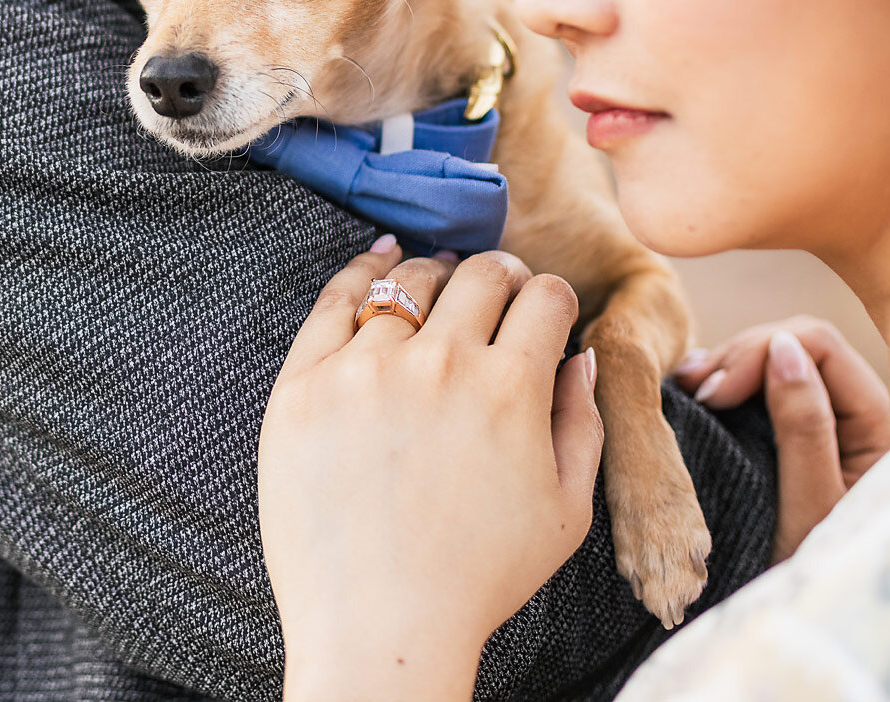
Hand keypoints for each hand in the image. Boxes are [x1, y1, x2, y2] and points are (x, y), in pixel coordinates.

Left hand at [258, 240, 602, 701]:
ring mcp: (365, 368)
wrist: (379, 624)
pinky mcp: (305, 383)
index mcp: (512, 388)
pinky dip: (363, 271)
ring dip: (435, 277)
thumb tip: (581, 356)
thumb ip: (585, 423)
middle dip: (501, 276)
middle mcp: (440, 363)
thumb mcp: (568, 511)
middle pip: (481, 274)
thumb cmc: (479, 579)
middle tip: (496, 293)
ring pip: (410, 280)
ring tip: (438, 287)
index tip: (542, 311)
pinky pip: (335, 299)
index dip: (551, 299)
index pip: (545, 297)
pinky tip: (378, 264)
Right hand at [671, 317, 889, 563]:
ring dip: (732, 369)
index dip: (761, 352)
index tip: (714, 392)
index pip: (820, 346)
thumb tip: (783, 346)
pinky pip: (767, 388)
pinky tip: (700, 395)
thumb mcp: (810, 504)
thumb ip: (804, 425)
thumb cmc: (816, 570)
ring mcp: (830, 423)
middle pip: (799, 346)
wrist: (811, 618)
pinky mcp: (801, 436)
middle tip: (694, 391)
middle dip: (742, 357)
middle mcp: (858, 414)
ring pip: (779, 361)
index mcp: (878, 424)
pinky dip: (732, 385)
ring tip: (689, 390)